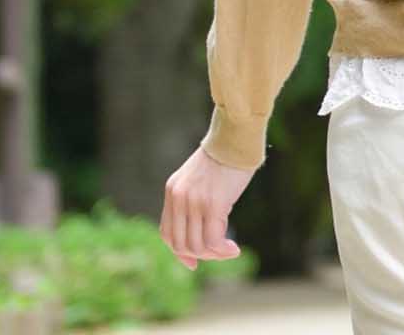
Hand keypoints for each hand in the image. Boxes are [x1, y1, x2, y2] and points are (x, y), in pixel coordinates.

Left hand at [159, 145, 253, 269]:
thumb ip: (193, 203)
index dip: (179, 253)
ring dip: (214, 255)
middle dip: (201, 256)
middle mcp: (178, 197)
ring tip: (230, 251)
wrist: (236, 139)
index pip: (167, 233)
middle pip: (181, 244)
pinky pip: (213, 239)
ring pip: (197, 245)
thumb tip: (202, 235)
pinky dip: (223, 250)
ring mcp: (194, 201)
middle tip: (220, 253)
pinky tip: (234, 249)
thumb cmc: (224, 160)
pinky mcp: (213, 204)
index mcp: (172, 191)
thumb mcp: (199, 181)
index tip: (194, 263)